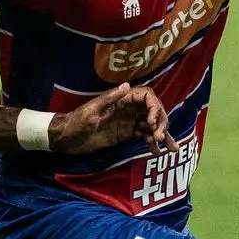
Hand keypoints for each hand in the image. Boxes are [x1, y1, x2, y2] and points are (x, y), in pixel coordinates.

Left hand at [50, 83, 172, 153]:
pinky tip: (157, 152)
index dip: (155, 107)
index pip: (146, 97)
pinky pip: (144, 135)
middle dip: (161, 123)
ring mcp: (128, 121)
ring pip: (151, 125)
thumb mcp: (92, 111)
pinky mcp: (125, 133)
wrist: (66, 138)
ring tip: (171, 149)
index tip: (153, 122)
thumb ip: (110, 100)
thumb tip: (127, 86)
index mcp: (120, 100)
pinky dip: (152, 143)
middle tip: (161, 138)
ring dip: (163, 135)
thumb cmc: (76, 122)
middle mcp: (127, 109)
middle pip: (153, 111)